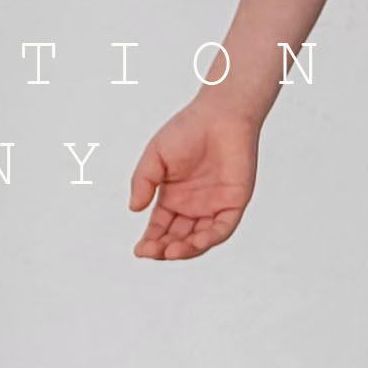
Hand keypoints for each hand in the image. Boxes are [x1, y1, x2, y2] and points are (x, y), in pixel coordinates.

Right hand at [129, 97, 259, 259]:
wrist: (220, 115)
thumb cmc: (187, 130)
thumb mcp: (155, 157)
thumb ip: (143, 182)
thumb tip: (134, 209)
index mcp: (172, 198)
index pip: (160, 228)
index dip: (150, 242)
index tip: (138, 250)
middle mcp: (193, 207)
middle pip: (177, 238)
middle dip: (164, 249)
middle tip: (151, 252)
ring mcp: (213, 206)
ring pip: (199, 239)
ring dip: (185, 249)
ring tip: (170, 251)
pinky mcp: (233, 203)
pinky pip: (222, 228)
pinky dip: (209, 239)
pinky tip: (195, 242)